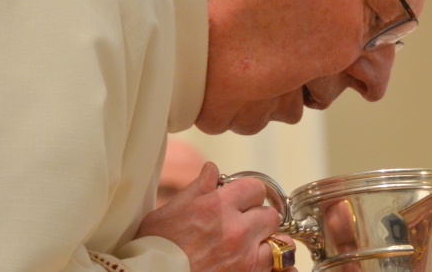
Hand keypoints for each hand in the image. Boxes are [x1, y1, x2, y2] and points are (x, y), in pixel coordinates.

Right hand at [136, 162, 297, 271]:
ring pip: (279, 241)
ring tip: (254, 247)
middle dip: (260, 218)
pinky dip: (270, 264)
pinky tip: (256, 263)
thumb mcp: (168, 212)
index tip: (243, 201)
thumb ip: (197, 188)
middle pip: (270, 214)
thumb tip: (211, 169)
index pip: (255, 188)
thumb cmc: (153, 249)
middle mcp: (235, 230)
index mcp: (216, 207)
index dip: (249, 194)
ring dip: (268, 243)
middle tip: (246, 226)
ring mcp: (244, 257)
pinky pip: (276, 266)